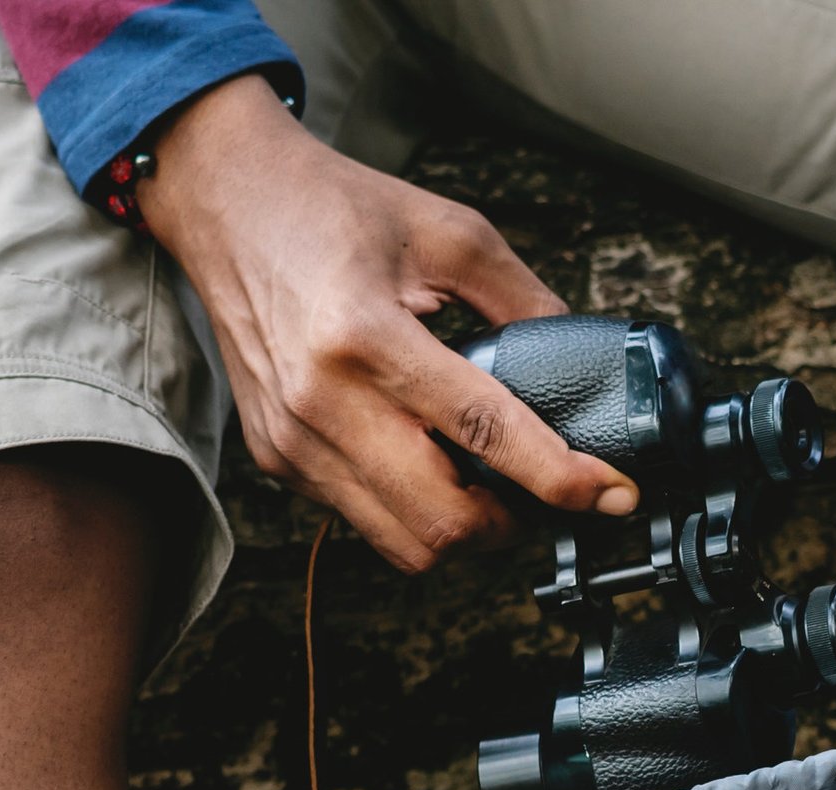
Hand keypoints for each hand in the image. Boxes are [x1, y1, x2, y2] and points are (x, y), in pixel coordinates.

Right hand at [145, 77, 636, 570]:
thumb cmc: (329, 209)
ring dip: (463, 529)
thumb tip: (578, 359)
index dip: (556, 475)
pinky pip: (363, 519)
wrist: (227, 201)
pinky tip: (431, 465)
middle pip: (442, 521)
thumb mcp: (448, 232)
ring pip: (403, 542)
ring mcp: (292, 439)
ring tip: (492, 487)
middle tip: (546, 492)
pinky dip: (413, 510)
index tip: (607, 492)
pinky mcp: (277, 457)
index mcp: (364, 334)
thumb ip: (523, 300)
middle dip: (511, 522)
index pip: (481, 431)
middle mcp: (319, 400)